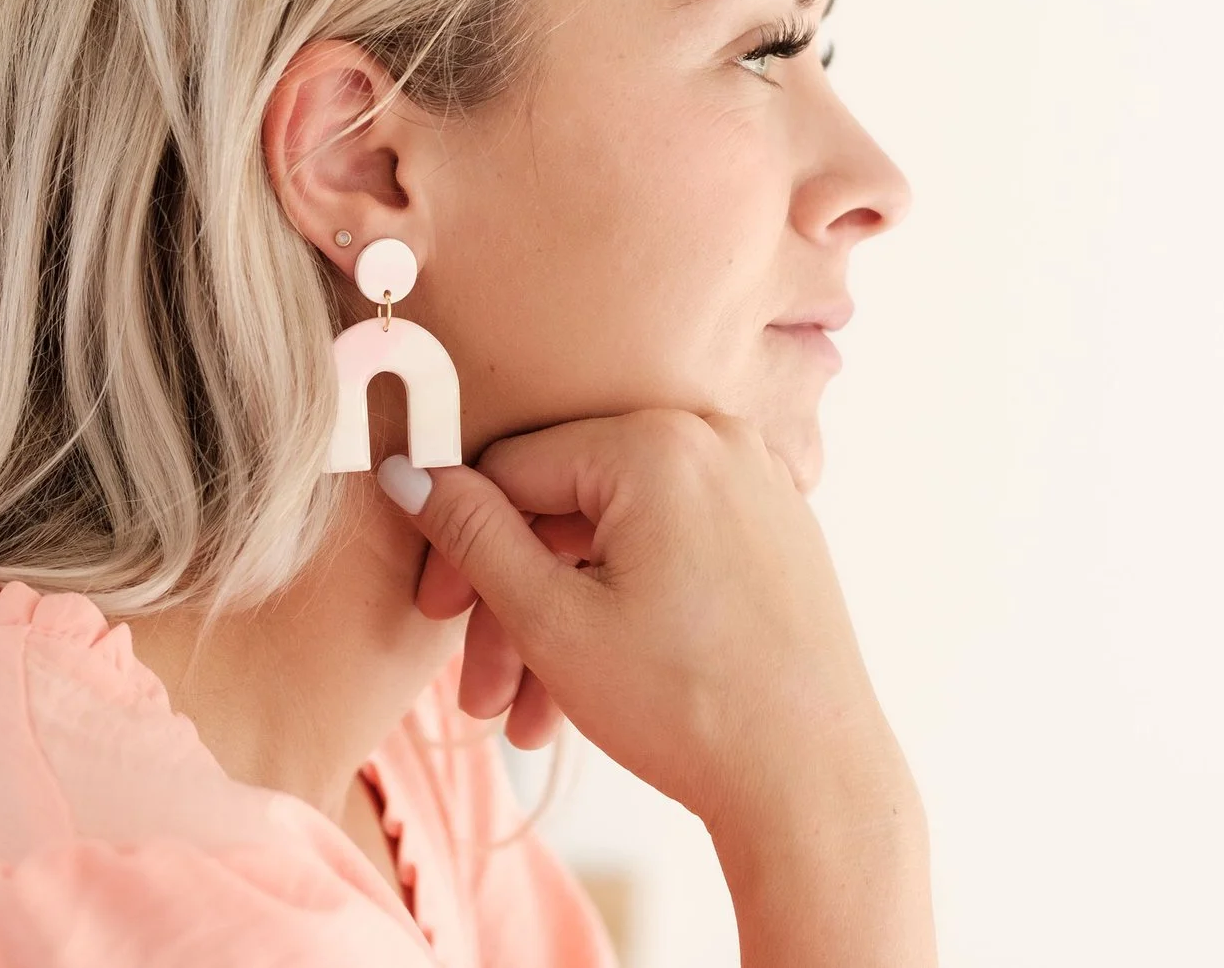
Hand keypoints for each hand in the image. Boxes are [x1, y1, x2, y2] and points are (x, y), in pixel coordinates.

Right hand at [382, 407, 910, 837]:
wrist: (815, 785)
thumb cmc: (688, 707)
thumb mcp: (552, 621)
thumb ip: (473, 535)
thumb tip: (408, 471)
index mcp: (657, 441)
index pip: (512, 467)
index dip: (459, 543)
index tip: (436, 615)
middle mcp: (714, 439)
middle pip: (566, 505)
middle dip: (512, 603)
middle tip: (479, 692)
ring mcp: (754, 483)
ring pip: (615, 536)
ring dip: (561, 622)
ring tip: (530, 721)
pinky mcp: (775, 530)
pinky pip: (670, 548)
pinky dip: (622, 608)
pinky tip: (590, 689)